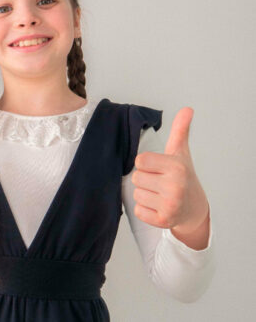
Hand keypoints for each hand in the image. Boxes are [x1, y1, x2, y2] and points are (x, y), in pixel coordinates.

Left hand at [131, 107, 209, 235]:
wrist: (194, 208)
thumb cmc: (183, 177)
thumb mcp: (180, 153)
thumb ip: (180, 131)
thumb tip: (187, 109)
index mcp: (176, 167)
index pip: (140, 161)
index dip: (146, 164)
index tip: (158, 168)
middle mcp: (174, 186)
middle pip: (136, 178)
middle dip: (145, 180)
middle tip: (160, 183)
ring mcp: (170, 204)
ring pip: (136, 195)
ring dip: (144, 195)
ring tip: (159, 195)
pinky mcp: (164, 220)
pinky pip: (138, 211)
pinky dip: (145, 210)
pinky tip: (158, 207)